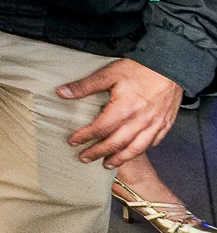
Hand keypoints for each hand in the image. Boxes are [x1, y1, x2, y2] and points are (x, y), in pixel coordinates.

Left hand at [62, 58, 183, 166]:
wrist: (171, 68)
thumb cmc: (139, 69)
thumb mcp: (109, 74)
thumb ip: (84, 86)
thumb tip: (61, 92)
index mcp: (124, 109)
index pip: (100, 128)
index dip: (85, 136)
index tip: (73, 142)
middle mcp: (140, 121)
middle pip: (116, 143)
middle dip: (98, 152)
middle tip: (84, 158)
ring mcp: (155, 125)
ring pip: (135, 148)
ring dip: (119, 158)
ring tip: (107, 164)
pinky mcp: (165, 125)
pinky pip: (152, 144)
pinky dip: (140, 151)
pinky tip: (131, 153)